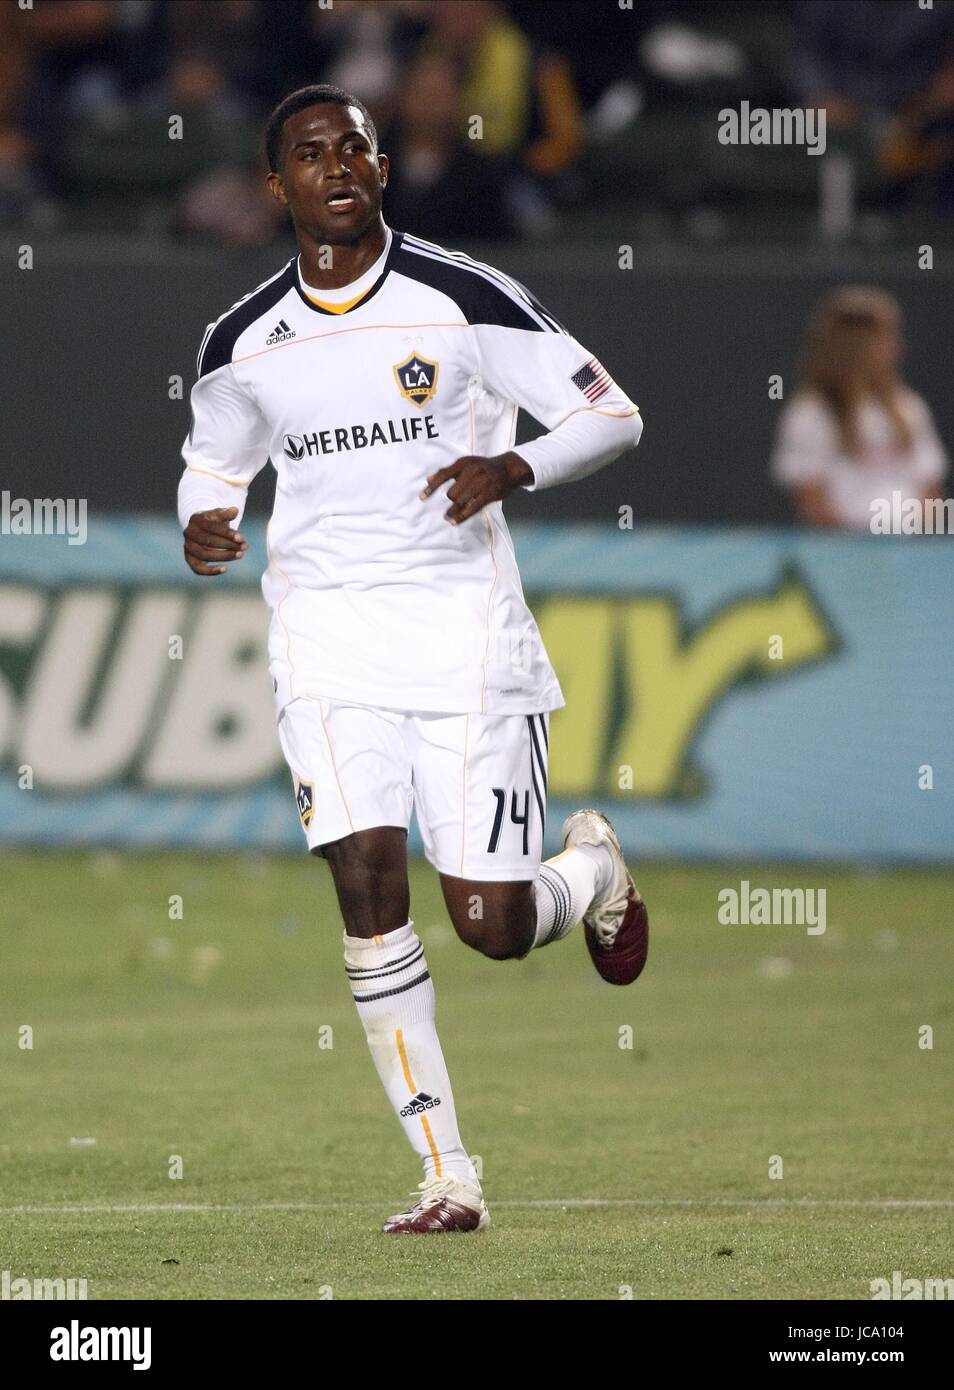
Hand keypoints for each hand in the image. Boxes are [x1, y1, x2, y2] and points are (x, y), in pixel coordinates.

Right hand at [183, 506, 247, 575]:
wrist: (203, 529)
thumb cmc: (214, 521)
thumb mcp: (219, 514)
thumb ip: (226, 513)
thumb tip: (235, 510)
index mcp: (196, 519)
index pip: (212, 527)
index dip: (227, 533)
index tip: (241, 538)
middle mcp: (189, 533)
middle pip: (209, 541)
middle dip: (229, 545)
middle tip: (244, 547)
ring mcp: (188, 547)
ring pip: (205, 555)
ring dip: (224, 556)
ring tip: (240, 554)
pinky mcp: (189, 559)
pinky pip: (198, 568)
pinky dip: (211, 571)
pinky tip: (225, 569)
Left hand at [419, 451, 533, 524]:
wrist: (508, 468)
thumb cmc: (483, 467)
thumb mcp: (466, 464)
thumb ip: (447, 471)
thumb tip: (428, 479)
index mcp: (464, 463)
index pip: (443, 475)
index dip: (431, 488)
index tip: (422, 498)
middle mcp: (472, 471)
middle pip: (452, 492)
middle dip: (451, 499)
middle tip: (453, 501)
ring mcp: (482, 483)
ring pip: (460, 501)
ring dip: (452, 511)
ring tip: (447, 517)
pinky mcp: (489, 494)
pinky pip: (472, 508)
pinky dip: (461, 516)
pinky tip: (454, 522)